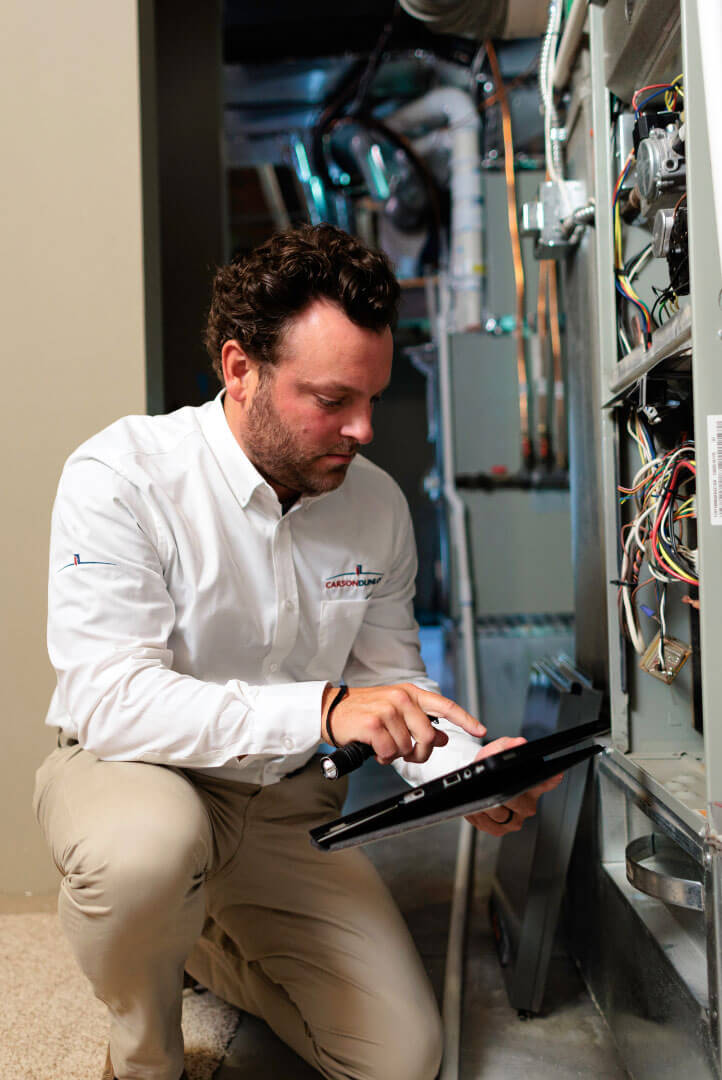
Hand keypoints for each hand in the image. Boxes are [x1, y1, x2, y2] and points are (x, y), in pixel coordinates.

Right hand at [321, 683, 484, 765]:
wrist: (332, 710)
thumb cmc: (365, 712)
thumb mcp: (396, 712)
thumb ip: (421, 722)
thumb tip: (442, 735)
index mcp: (410, 694)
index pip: (445, 706)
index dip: (465, 719)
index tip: (481, 730)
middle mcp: (401, 698)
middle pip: (428, 735)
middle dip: (420, 752)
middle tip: (407, 754)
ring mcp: (387, 709)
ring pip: (407, 747)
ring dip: (396, 754)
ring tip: (383, 746)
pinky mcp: (373, 723)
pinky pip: (390, 752)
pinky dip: (384, 757)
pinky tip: (375, 749)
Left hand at [464, 736, 563, 835]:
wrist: (473, 782)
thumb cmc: (487, 766)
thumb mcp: (495, 750)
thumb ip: (507, 745)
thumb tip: (519, 743)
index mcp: (530, 782)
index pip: (548, 782)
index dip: (551, 780)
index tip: (552, 775)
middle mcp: (526, 802)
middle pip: (522, 805)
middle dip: (505, 796)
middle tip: (493, 788)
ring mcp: (515, 817)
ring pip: (505, 817)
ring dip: (490, 807)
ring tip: (481, 797)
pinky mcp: (500, 829)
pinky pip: (492, 827)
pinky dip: (482, 818)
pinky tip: (478, 809)